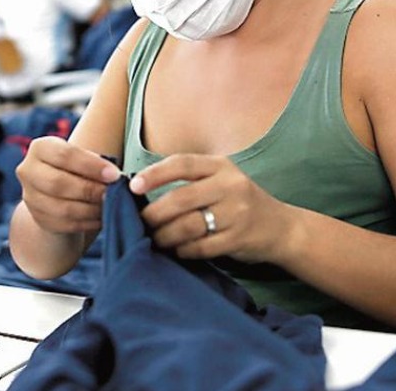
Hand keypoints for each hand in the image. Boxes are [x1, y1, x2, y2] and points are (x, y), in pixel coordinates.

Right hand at [16, 137, 120, 234]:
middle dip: (90, 189)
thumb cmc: (77, 168)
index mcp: (40, 148)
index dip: (91, 165)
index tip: (114, 174)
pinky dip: (86, 223)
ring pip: (62, 208)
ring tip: (109, 206)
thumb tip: (114, 177)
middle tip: (112, 193)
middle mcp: (28, 171)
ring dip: (90, 209)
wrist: (57, 191)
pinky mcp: (38, 218)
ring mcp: (30, 197)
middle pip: (58, 183)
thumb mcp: (81, 158)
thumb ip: (94, 163)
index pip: (64, 155)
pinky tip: (100, 218)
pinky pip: (64, 225)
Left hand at [130, 155, 297, 262]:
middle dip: (154, 214)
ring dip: (165, 235)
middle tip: (142, 222)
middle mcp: (230, 186)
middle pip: (180, 199)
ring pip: (188, 226)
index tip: (132, 186)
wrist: (281, 227)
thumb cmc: (237, 202)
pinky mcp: (240, 238)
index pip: (181, 164)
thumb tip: (139, 189)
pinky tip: (178, 249)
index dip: (153, 174)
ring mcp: (237, 213)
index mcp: (220, 166)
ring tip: (156, 238)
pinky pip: (201, 247)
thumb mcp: (219, 180)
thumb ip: (188, 181)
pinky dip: (184, 250)